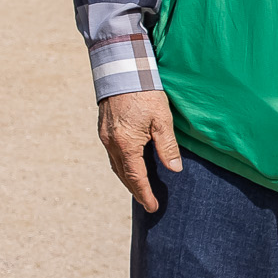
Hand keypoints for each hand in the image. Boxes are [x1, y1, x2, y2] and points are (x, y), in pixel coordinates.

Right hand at [99, 90, 181, 213]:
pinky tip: (130, 164)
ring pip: (115, 165)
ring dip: (127, 178)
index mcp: (126, 144)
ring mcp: (104, 135)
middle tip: (148, 202)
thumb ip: (167, 146)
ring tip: (139, 187)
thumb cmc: (144, 94)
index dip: (145, 194)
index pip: (136, 177)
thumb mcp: (162, 120)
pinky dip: (121, 165)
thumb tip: (175, 169)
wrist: (120, 70)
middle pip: (123, 174)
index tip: (153, 207)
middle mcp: (111, 143)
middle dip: (135, 190)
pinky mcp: (103, 128)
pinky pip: (112, 154)